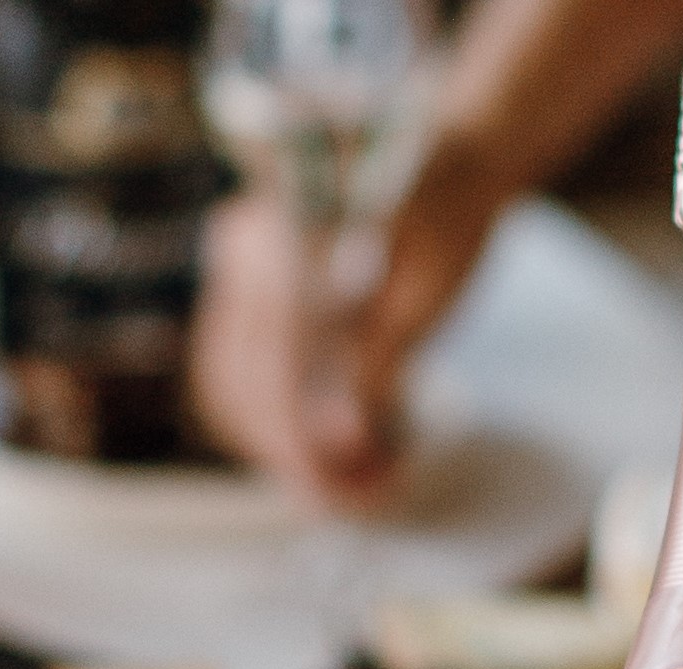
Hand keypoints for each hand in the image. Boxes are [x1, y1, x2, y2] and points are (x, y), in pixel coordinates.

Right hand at [189, 156, 505, 509]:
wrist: (447, 156)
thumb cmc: (449, 214)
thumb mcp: (431, 291)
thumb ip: (380, 361)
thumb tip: (341, 439)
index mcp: (286, 241)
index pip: (270, 368)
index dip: (300, 443)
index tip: (340, 488)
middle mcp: (245, 252)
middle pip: (239, 386)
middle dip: (293, 458)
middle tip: (356, 497)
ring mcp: (239, 271)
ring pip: (233, 389)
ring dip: (284, 449)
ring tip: (356, 482)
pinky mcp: (249, 295)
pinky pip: (242, 373)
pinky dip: (281, 420)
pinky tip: (337, 449)